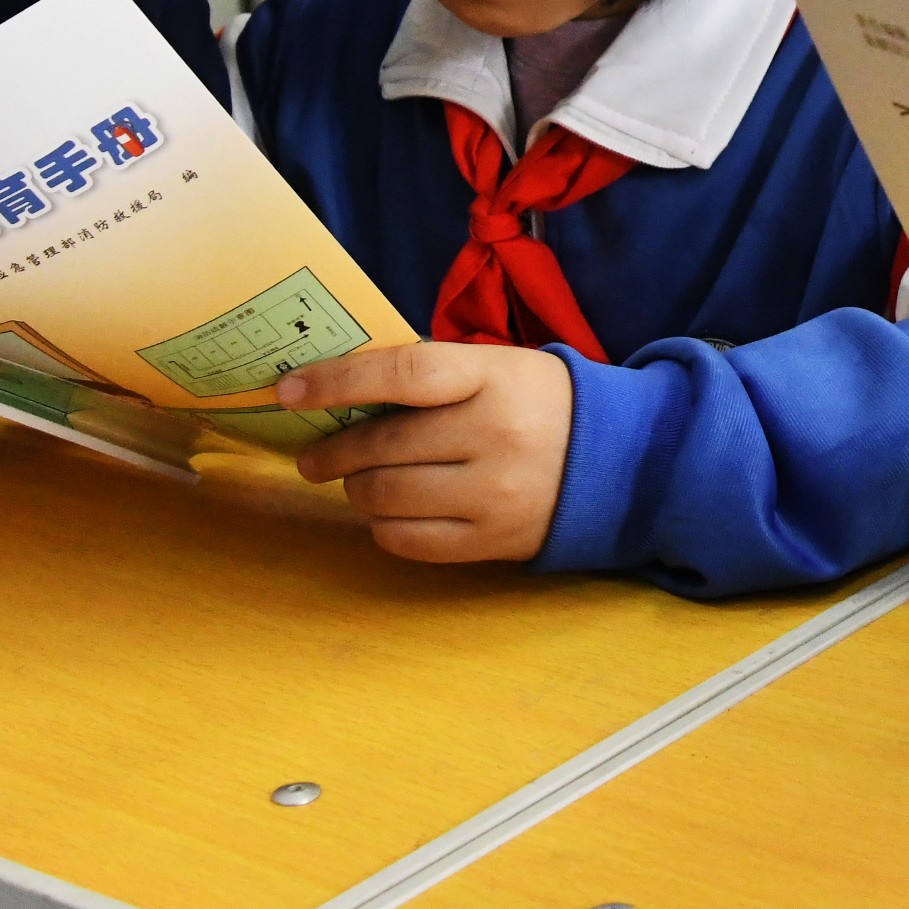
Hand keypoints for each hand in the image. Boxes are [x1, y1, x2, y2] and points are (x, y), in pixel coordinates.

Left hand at [279, 338, 573, 561]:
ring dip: (358, 489)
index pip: (401, 373)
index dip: (337, 381)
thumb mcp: (496, 367)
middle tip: (315, 456)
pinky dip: (384, 526)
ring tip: (360, 482)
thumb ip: (428, 376)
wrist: (620, 460)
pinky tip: (391, 512)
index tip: (289, 391)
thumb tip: (337, 392)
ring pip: (387, 497)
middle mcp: (494, 435)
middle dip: (333, 452)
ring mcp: (495, 493)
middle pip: (383, 446)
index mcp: (493, 377)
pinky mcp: (494, 540)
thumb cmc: (538, 403)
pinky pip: (410, 540)